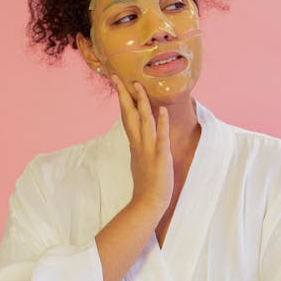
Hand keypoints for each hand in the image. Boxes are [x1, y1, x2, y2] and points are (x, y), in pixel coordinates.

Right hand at [111, 75, 172, 214]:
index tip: (118, 83)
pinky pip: (161, 138)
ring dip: (142, 103)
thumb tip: (137, 137)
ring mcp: (149, 150)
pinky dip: (162, 124)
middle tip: (118, 77)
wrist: (148, 204)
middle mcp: (139, 144)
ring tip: (139, 86)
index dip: (122, 99)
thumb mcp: (140, 160)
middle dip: (124, 95)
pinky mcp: (160, 157)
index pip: (127, 117)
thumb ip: (139, 146)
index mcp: (135, 144)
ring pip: (144, 122)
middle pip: (129, 115)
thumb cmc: (146, 185)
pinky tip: (163, 110)